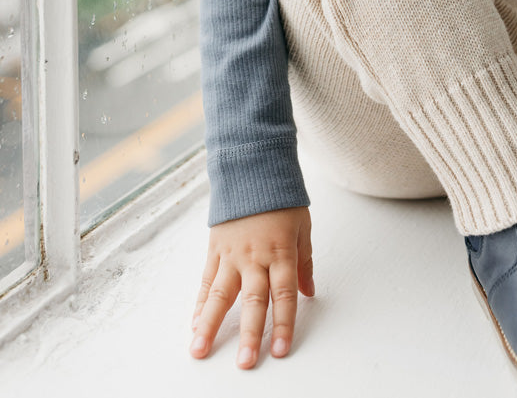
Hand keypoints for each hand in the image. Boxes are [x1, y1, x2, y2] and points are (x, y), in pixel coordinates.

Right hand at [190, 206, 313, 368]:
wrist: (252, 167)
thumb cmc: (281, 197)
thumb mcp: (302, 226)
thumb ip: (305, 262)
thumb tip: (309, 292)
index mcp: (281, 251)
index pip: (284, 295)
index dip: (282, 324)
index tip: (279, 350)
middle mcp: (255, 256)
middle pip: (252, 301)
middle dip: (249, 334)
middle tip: (244, 362)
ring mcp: (232, 253)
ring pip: (219, 295)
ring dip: (209, 325)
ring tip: (199, 350)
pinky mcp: (215, 249)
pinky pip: (206, 280)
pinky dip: (199, 304)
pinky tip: (193, 324)